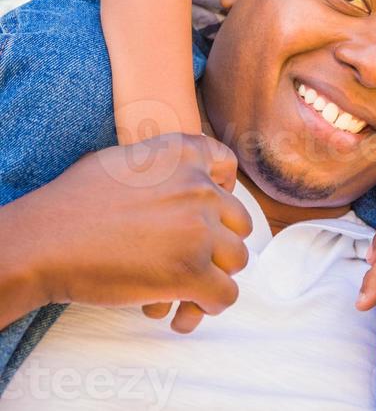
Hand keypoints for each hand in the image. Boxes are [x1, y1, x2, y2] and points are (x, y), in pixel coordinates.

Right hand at [25, 133, 251, 330]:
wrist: (48, 240)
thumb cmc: (74, 202)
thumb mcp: (125, 158)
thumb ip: (161, 165)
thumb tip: (177, 180)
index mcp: (182, 153)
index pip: (226, 163)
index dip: (222, 189)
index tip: (206, 210)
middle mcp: (199, 187)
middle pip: (238, 220)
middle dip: (219, 242)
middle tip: (193, 259)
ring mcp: (199, 229)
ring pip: (237, 260)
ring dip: (215, 278)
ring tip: (186, 293)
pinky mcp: (191, 272)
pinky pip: (225, 296)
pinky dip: (208, 307)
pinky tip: (181, 313)